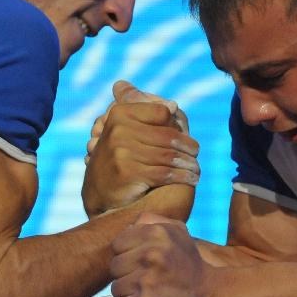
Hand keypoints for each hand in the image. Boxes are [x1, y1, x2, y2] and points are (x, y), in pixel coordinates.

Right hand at [82, 96, 198, 217]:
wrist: (100, 191)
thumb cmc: (121, 157)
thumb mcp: (128, 130)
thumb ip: (147, 113)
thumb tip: (173, 105)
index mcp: (120, 113)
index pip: (161, 112)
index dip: (176, 123)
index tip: (186, 132)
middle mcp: (118, 130)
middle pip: (167, 135)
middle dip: (187, 146)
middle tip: (196, 152)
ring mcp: (121, 151)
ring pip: (168, 155)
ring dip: (188, 163)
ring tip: (196, 168)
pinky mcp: (128, 172)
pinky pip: (165, 173)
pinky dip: (183, 177)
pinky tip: (191, 179)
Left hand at [110, 212, 214, 296]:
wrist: (209, 296)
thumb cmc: (188, 263)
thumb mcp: (177, 232)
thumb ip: (151, 221)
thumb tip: (128, 226)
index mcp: (156, 234)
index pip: (117, 244)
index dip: (126, 254)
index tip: (140, 262)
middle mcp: (150, 255)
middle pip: (115, 267)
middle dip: (127, 274)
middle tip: (145, 279)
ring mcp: (146, 281)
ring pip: (116, 287)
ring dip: (129, 293)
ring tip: (148, 293)